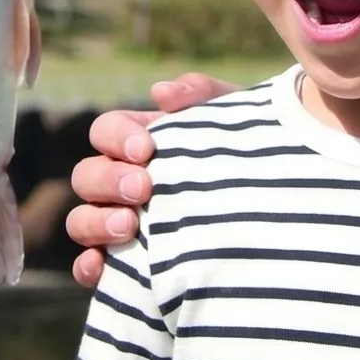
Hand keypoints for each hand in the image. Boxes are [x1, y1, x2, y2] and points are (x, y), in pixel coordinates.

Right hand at [66, 74, 234, 287]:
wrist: (278, 210)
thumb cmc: (249, 155)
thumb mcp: (235, 120)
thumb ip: (202, 95)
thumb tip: (160, 93)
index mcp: (138, 144)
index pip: (105, 130)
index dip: (116, 137)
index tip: (145, 149)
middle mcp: (119, 183)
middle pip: (87, 176)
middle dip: (109, 180)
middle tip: (143, 188)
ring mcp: (117, 224)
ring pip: (81, 221)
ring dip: (96, 222)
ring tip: (129, 226)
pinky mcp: (123, 265)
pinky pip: (89, 267)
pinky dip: (88, 266)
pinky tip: (101, 267)